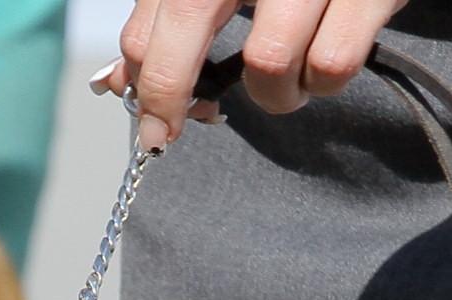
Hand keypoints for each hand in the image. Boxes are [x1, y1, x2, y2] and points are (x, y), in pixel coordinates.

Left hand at [112, 0, 404, 149]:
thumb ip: (172, 20)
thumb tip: (119, 82)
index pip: (155, 14)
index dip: (144, 76)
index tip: (151, 121)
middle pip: (185, 18)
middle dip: (169, 90)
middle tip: (167, 133)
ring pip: (269, 60)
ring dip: (274, 94)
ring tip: (288, 82)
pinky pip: (332, 64)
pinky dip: (324, 83)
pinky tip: (323, 68)